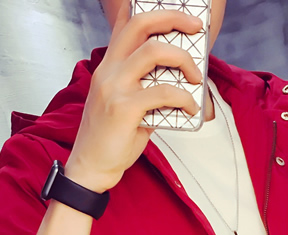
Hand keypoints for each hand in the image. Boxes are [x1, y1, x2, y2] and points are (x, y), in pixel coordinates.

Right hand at [66, 8, 203, 192]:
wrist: (91, 167)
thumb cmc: (111, 138)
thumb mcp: (126, 105)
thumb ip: (145, 88)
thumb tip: (178, 83)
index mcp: (109, 65)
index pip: (125, 22)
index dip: (146, 6)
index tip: (172, 8)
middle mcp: (109, 70)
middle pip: (141, 24)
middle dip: (173, 17)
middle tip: (196, 28)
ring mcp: (114, 87)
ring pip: (154, 52)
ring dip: (184, 60)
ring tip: (196, 77)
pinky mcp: (123, 108)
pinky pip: (163, 92)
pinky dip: (184, 98)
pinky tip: (191, 107)